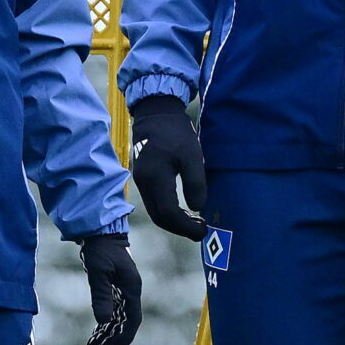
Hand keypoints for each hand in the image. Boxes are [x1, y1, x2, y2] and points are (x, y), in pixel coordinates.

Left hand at [79, 232, 142, 344]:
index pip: (132, 321)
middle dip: (113, 341)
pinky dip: (104, 326)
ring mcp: (124, 293)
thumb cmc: (100, 249)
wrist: (100, 233)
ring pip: (118, 321)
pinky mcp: (115, 291)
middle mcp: (131, 293)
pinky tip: (94, 336)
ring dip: (107, 336)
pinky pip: (112, 314)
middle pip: (126, 325)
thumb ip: (101, 296)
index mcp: (132, 289)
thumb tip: (104, 322)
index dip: (122, 338)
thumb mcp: (98, 272)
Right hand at [128, 96, 207, 239]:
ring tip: (195, 222)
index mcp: (155, 178)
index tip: (204, 230)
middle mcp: (144, 183)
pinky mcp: (143, 178)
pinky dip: (168, 212)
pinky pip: (154, 202)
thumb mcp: (192, 155)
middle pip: (159, 217)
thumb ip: (195, 183)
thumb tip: (197, 208)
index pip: (168, 214)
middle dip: (180, 228)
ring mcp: (141, 181)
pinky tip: (183, 210)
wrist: (155, 113)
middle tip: (201, 230)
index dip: (186, 227)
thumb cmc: (176, 133)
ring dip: (174, 221)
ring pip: (155, 212)